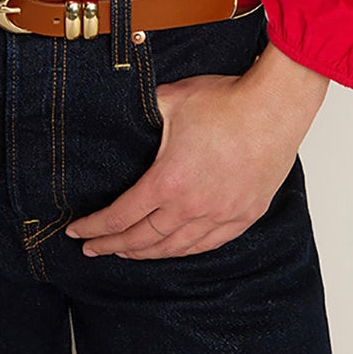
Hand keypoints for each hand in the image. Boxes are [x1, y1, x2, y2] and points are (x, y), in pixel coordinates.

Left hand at [64, 51, 325, 258]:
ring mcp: (221, 215)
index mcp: (168, 181)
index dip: (95, 228)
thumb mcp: (170, 100)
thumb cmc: (226, 101)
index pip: (121, 217)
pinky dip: (184, 250)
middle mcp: (192, 207)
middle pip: (143, 239)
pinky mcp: (244, 215)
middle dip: (113, 247)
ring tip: (127, 253)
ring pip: (175, 247)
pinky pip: (208, 244)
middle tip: (93, 249)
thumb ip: (142, 111)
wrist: (275, 107)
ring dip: (146, 253)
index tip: (77, 234)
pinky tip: (173, 249)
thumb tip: (123, 108)